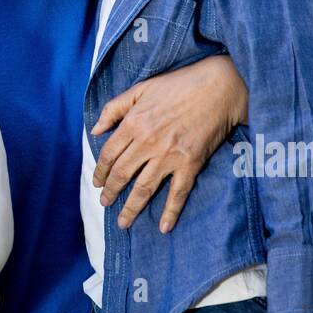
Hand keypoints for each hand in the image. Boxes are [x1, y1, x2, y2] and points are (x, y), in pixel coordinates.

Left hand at [92, 54, 246, 231]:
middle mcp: (147, 142)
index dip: (100, 171)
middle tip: (104, 204)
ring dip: (131, 208)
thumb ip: (114, 108)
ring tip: (123, 222)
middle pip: (123, 174)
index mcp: (134, 123)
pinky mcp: (190, 163)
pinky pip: (178, 192)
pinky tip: (164, 227)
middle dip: (110, 192)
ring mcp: (169, 155)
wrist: (217, 87)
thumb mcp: (141, 89)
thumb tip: (95, 130)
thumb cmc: (178, 85)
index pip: (109, 154)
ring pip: (144, 188)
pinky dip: (170, 211)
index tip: (96, 182)